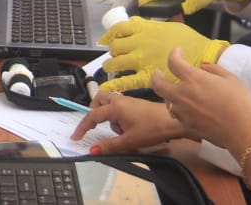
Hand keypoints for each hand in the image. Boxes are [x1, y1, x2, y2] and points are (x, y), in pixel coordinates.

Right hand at [72, 91, 186, 153]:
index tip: (76, 136)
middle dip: (94, 110)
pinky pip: (120, 106)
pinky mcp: (136, 104)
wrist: (174, 120)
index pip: (92, 116)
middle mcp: (120, 100)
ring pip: (110, 103)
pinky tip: (129, 128)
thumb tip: (92, 150)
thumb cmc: (152, 129)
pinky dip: (118, 115)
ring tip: (120, 132)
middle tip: (96, 125)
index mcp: (115, 107)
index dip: (83, 127)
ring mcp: (129, 101)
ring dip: (109, 115)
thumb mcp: (129, 141)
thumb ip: (109, 146)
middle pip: (99, 99)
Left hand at [99, 17, 228, 90]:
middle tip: (116, 56)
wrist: (208, 59)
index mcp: (147, 29)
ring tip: (111, 70)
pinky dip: (116, 85)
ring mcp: (142, 60)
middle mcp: (141, 43)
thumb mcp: (174, 25)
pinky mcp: (149, 78)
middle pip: (116, 46)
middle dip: (113, 52)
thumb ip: (154, 25)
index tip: (107, 38)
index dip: (111, 34)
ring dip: (111, 67)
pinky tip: (108, 88)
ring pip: (117, 63)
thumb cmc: (196, 43)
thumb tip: (138, 22)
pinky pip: (127, 81)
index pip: (120, 28)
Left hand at [150, 50, 250, 157]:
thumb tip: (203, 66)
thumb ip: (214, 70)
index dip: (174, 54)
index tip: (179, 52)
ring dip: (167, 93)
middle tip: (158, 72)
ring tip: (174, 90)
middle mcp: (183, 94)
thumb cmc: (241, 102)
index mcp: (193, 79)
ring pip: (166, 100)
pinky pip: (176, 113)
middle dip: (156, 76)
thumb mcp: (231, 79)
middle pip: (158, 84)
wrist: (243, 132)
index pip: (173, 62)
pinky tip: (185, 107)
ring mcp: (183, 112)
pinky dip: (177, 108)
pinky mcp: (187, 125)